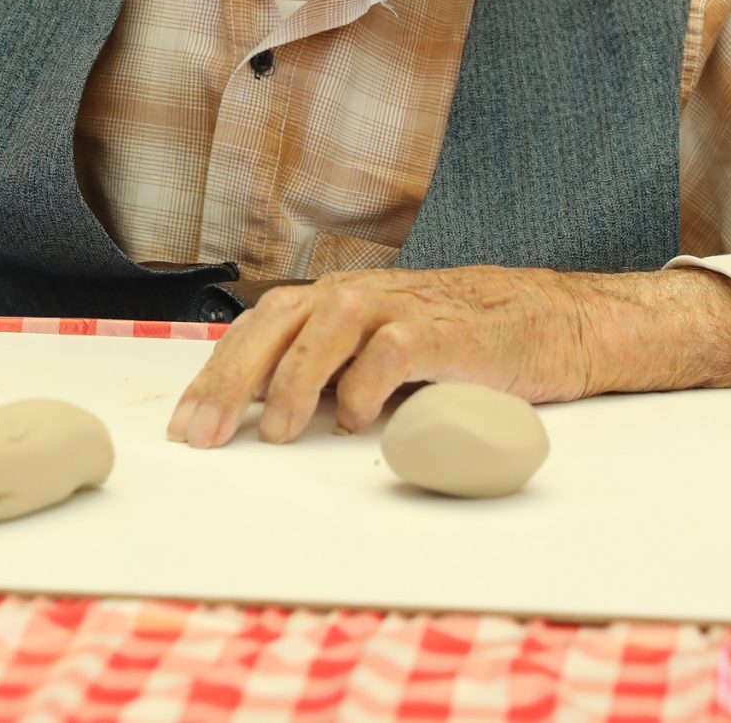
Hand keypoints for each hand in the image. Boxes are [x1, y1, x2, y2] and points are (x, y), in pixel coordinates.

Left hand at [168, 266, 603, 448]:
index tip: (184, 425)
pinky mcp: (444, 331)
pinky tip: (354, 419)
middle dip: (231, 379)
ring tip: (276, 431)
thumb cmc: (456, 345)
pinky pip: (392, 348)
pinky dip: (366, 383)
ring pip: (327, 325)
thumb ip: (328, 376)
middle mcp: (358, 296)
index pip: (257, 331)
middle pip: (276, 323)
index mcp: (335, 304)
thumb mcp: (378, 358)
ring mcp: (401, 307)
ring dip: (293, 378)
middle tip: (203, 434)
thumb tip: (260, 418)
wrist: (546, 321)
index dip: (215, 374)